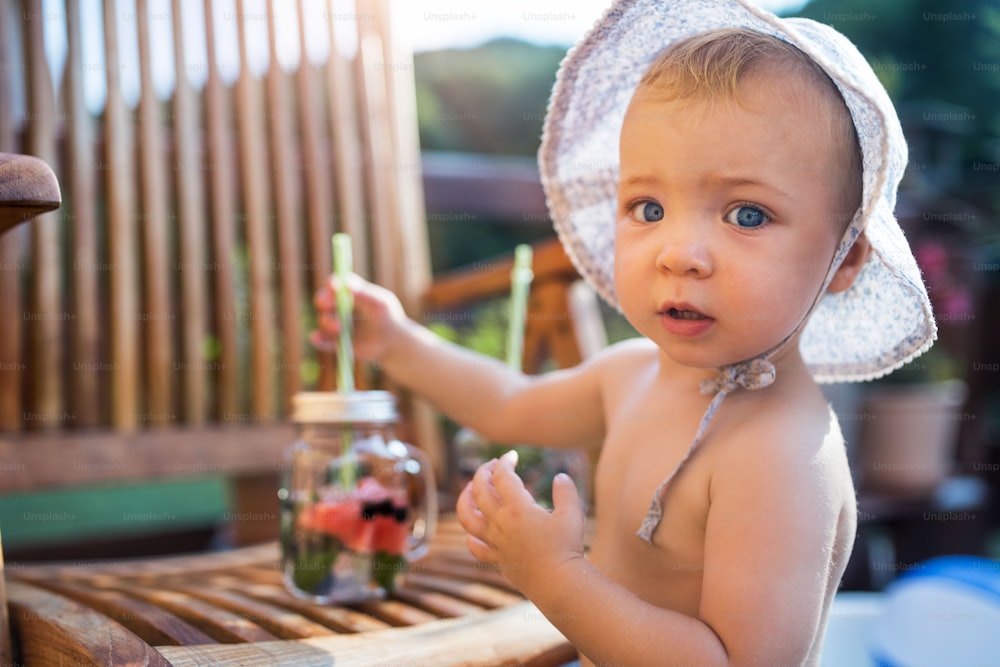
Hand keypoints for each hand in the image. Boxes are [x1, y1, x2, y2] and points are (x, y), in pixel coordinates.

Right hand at [311, 272, 406, 362]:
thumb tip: (345, 284)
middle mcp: (338, 305)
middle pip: (322, 300)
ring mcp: (334, 323)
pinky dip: (318, 339)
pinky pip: (321, 340)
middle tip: (327, 306)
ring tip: (339, 329)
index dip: (331, 285)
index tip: (333, 288)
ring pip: (322, 320)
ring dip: (326, 323)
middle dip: (322, 302)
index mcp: (348, 292)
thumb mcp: (379, 304)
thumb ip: (363, 294)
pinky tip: (315, 338)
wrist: (391, 342)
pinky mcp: (334, 341)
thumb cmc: (388, 317)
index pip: (334, 284)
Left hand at [456, 451, 585, 594]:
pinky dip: (471, 538)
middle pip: (479, 491)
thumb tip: (560, 476)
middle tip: (491, 466)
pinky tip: (473, 534)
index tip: (511, 456)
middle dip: (483, 473)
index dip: (505, 462)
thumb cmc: (567, 547)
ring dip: (465, 500)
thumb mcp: (573, 514)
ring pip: (467, 518)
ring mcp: (496, 542)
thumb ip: (566, 491)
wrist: (558, 583)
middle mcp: (501, 523)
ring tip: (469, 490)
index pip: (502, 476)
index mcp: (518, 508)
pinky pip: (476, 548)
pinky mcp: (497, 559)